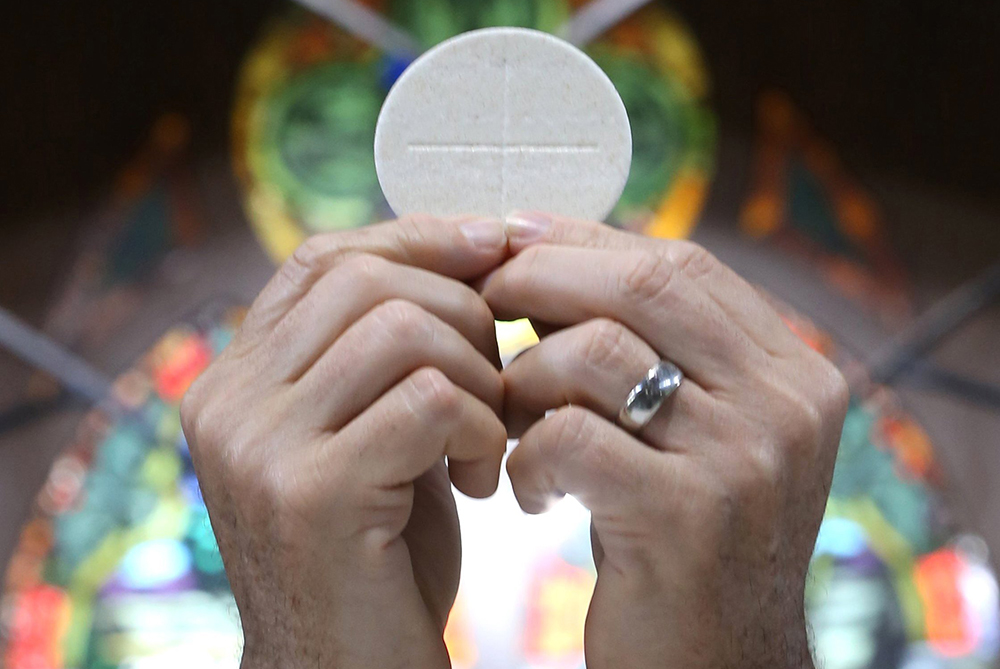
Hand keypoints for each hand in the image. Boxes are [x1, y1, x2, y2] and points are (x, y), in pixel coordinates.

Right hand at [181, 216, 509, 667]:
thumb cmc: (377, 550)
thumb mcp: (374, 430)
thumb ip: (388, 353)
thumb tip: (470, 244)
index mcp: (238, 377)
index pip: (324, 258)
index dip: (415, 237)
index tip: (492, 246)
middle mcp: (230, 401)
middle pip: (368, 280)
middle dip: (464, 313)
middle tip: (499, 382)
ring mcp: (258, 445)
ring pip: (402, 328)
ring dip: (479, 377)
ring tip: (489, 438)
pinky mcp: (309, 494)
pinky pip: (429, 399)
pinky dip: (480, 426)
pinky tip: (483, 477)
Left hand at [482, 212, 848, 668]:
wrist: (719, 666)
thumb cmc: (684, 543)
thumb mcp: (692, 435)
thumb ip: (652, 351)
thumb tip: (548, 261)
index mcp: (792, 371)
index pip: (681, 263)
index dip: (587, 241)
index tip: (516, 237)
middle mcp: (787, 403)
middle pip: (645, 282)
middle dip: (544, 277)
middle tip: (483, 298)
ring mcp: (747, 458)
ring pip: (598, 352)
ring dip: (527, 377)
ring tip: (509, 421)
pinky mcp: (689, 516)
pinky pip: (571, 436)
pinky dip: (528, 456)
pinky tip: (528, 493)